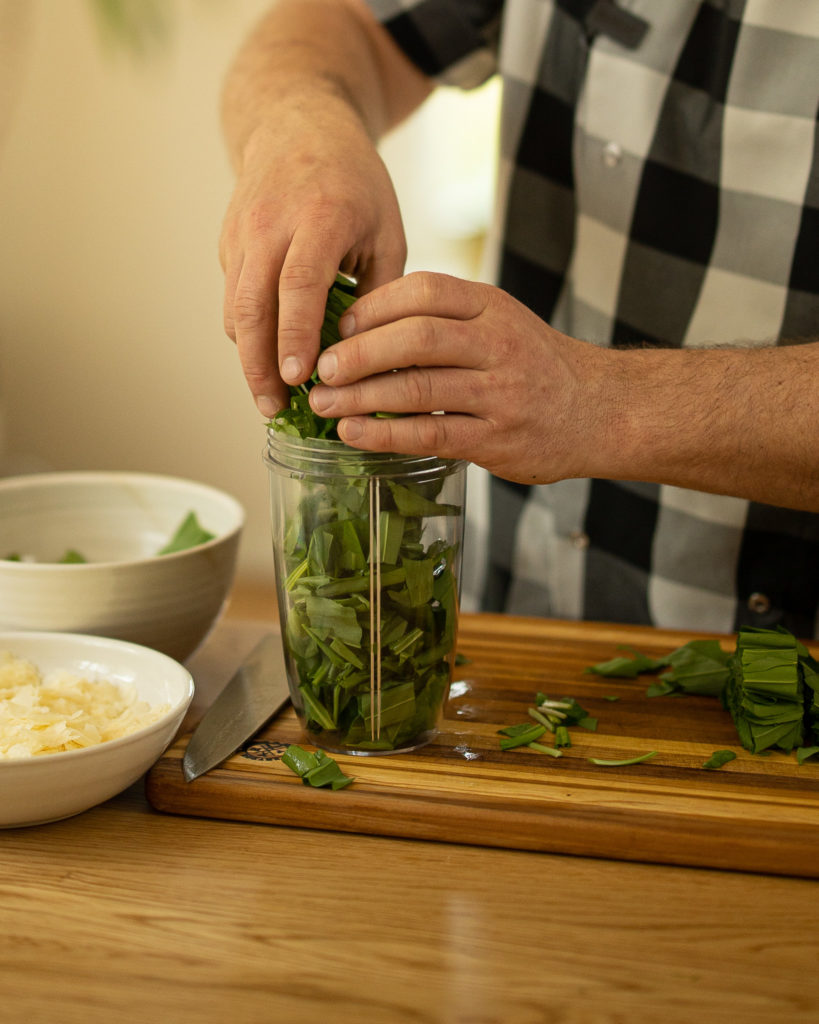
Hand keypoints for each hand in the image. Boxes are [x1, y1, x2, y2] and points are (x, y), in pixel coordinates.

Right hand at [219, 94, 406, 416]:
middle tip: (273, 408)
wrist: (297, 124)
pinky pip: (233, 299)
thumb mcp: (387, 230)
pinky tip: (268, 362)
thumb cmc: (355, 183)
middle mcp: (270, 224)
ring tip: (270, 399)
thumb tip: (376, 357)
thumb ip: (381, 292)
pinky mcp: (228, 244)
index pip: (298, 285)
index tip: (296, 379)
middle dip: (259, 364)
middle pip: (251, 305)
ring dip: (248, 359)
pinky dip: (248, 335)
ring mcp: (242, 233)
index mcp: (319, 217)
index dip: (295, 336)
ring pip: (234, 308)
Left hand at [307, 272, 615, 483]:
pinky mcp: (498, 439)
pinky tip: (354, 434)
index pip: (424, 291)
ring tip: (325, 405)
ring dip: (362, 397)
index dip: (373, 307)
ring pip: (419, 388)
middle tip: (321, 369)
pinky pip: (431, 434)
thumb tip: (358, 331)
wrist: (598, 412)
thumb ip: (444, 320)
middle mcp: (498, 343)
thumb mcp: (498, 323)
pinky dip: (386, 433)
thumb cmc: (533, 366)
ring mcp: (501, 392)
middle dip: (359, 353)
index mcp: (492, 306)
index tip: (339, 327)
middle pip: (417, 338)